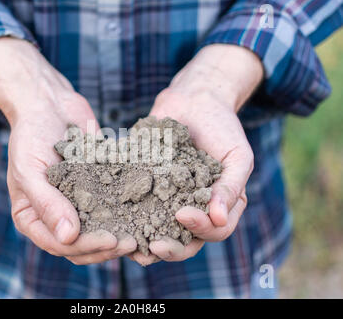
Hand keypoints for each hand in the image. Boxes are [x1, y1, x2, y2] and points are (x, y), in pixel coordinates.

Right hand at [0, 38, 135, 264]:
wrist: (48, 104)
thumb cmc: (30, 135)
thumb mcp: (30, 170)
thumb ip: (47, 203)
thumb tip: (68, 237)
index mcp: (32, 218)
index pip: (59, 245)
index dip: (86, 247)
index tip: (111, 240)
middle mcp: (54, 216)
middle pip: (81, 245)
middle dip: (106, 246)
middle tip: (133, 241)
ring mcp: (76, 204)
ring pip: (98, 230)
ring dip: (119, 233)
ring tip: (144, 231)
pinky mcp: (95, 189)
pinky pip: (110, 206)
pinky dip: (126, 211)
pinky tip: (146, 211)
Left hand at [129, 44, 262, 265]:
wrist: (194, 102)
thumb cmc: (222, 128)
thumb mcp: (237, 156)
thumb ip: (232, 187)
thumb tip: (218, 219)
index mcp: (219, 208)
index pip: (214, 231)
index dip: (200, 229)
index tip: (182, 214)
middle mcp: (194, 210)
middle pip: (185, 243)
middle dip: (170, 248)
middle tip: (154, 245)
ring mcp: (169, 203)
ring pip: (159, 233)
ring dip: (145, 244)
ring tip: (130, 246)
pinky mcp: (146, 191)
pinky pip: (137, 210)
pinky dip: (126, 220)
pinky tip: (113, 223)